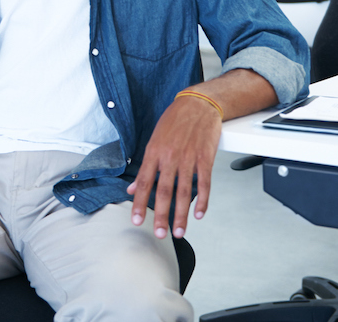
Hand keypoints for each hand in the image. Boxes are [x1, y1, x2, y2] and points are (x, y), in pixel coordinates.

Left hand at [126, 94, 221, 238]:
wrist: (197, 104)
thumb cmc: (174, 121)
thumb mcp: (154, 140)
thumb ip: (145, 167)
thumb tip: (132, 187)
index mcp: (154, 152)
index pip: (144, 182)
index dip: (139, 203)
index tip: (136, 220)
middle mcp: (170, 157)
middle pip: (164, 191)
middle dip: (161, 215)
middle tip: (159, 233)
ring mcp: (188, 158)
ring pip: (184, 191)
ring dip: (181, 214)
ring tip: (179, 231)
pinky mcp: (205, 158)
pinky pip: (205, 184)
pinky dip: (203, 201)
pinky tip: (199, 214)